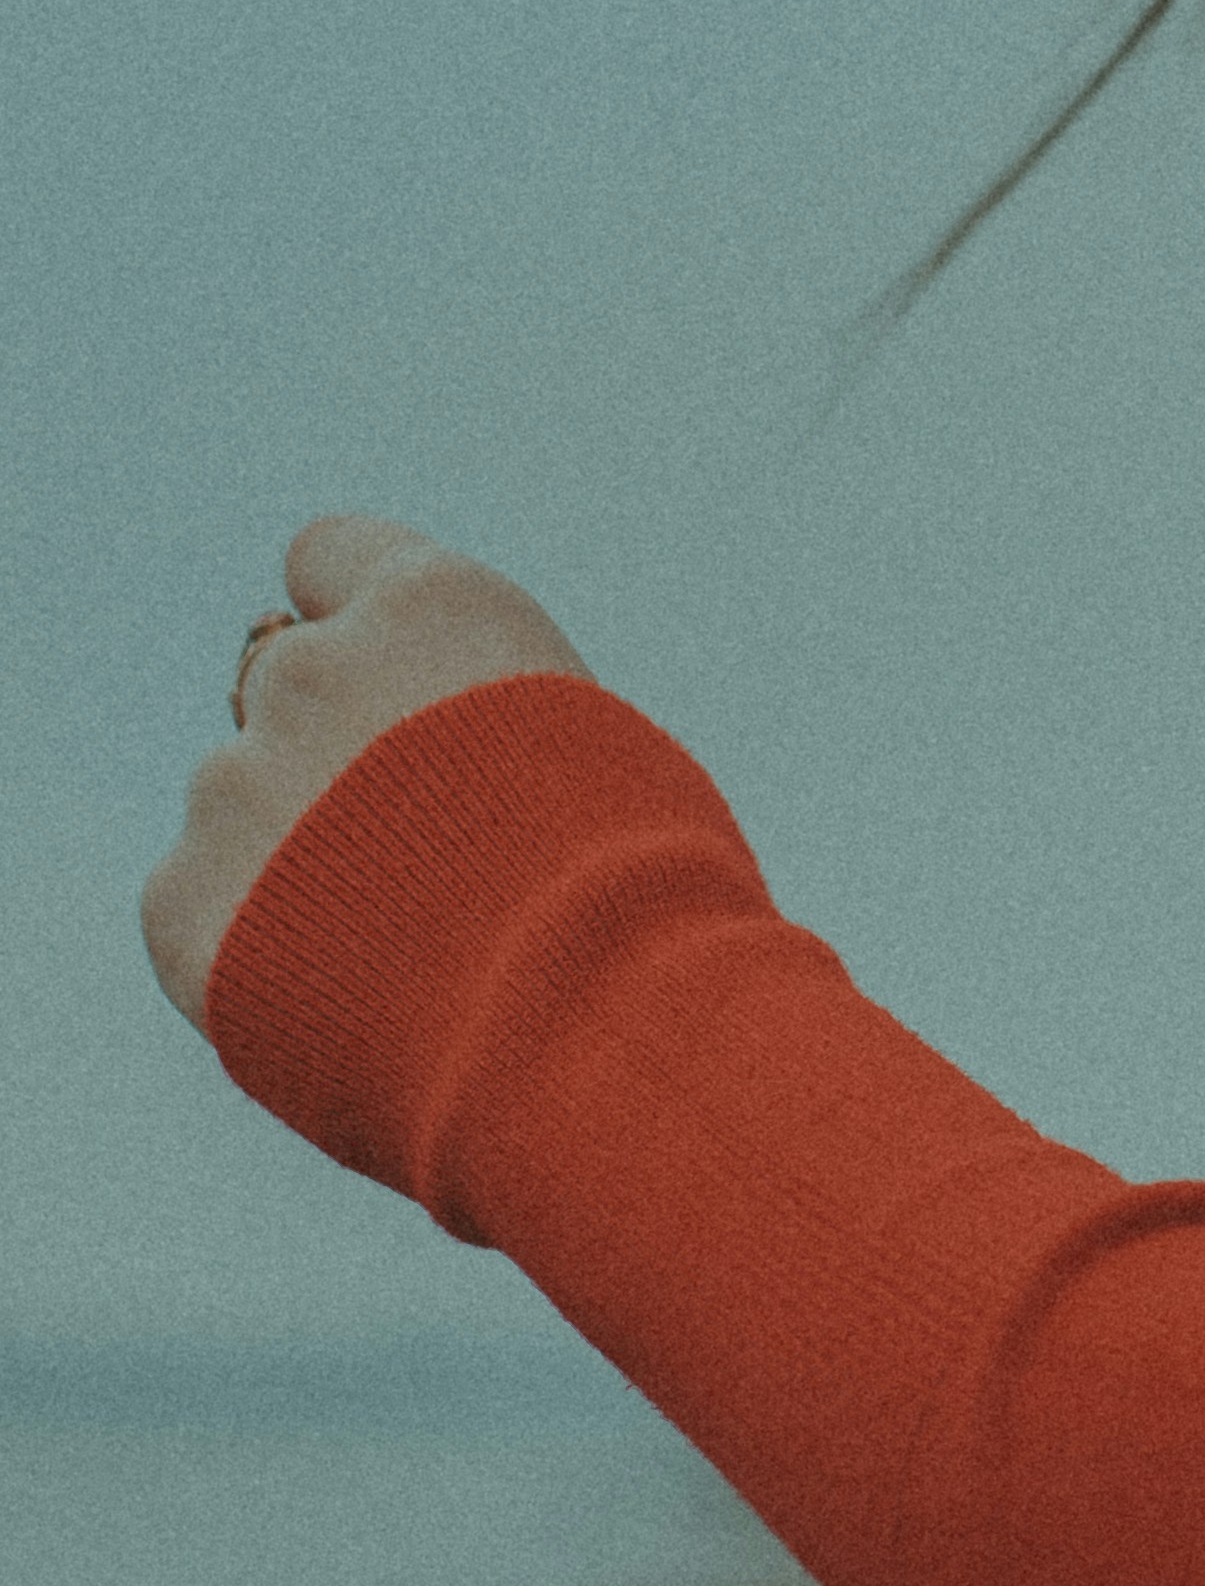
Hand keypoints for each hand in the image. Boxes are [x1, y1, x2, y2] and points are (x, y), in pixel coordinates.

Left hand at [142, 514, 590, 1034]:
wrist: (584, 1027)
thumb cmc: (641, 899)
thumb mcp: (600, 751)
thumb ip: (493, 717)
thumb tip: (458, 751)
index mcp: (431, 609)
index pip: (328, 557)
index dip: (354, 627)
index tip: (383, 690)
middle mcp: (315, 671)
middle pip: (285, 689)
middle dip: (329, 757)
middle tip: (414, 861)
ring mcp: (235, 783)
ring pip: (242, 808)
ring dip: (293, 862)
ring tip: (399, 956)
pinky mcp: (183, 899)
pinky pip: (199, 911)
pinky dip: (251, 950)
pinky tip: (345, 1001)